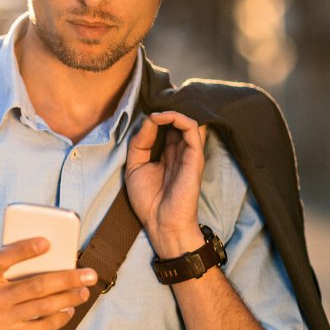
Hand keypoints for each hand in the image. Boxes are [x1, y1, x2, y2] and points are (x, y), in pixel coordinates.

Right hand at [0, 238, 96, 329]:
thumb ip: (12, 271)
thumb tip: (54, 261)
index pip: (1, 259)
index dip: (23, 249)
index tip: (47, 242)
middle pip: (35, 285)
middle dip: (67, 278)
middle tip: (89, 274)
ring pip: (43, 306)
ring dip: (69, 297)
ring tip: (83, 291)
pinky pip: (43, 326)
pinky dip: (60, 317)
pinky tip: (70, 309)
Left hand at [125, 111, 206, 256]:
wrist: (161, 223)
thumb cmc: (148, 200)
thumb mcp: (134, 167)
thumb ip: (139, 143)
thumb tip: (148, 120)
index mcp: (166, 154)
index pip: (165, 127)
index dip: (155, 116)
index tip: (140, 112)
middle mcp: (179, 151)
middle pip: (176, 122)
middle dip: (163, 110)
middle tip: (149, 106)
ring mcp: (188, 153)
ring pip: (186, 120)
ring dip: (169, 111)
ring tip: (155, 113)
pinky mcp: (194, 156)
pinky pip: (192, 128)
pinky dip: (178, 117)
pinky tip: (160, 118)